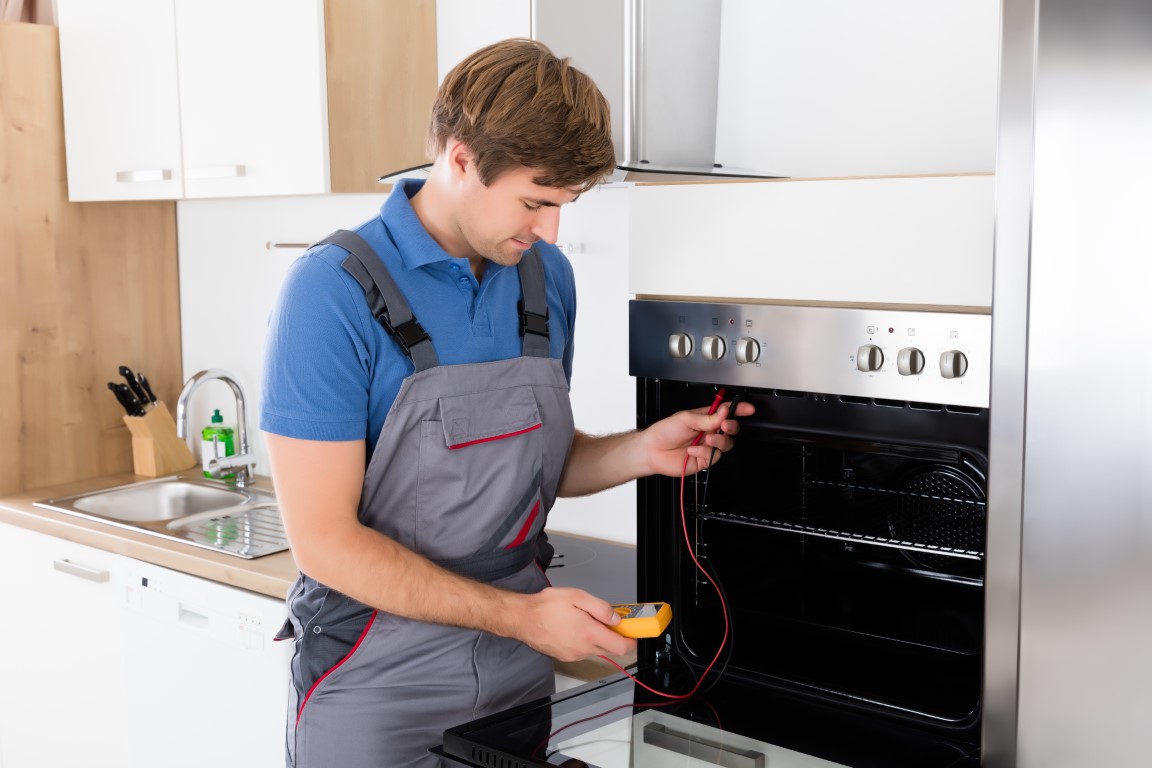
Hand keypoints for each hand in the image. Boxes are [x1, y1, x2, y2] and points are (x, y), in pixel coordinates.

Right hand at [510, 587, 635, 661]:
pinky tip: (574, 628)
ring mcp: (573, 655)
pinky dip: (584, 642)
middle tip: (610, 623)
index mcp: (589, 633)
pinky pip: (582, 651)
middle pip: (610, 650)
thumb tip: (616, 619)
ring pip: (595, 650)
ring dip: (597, 639)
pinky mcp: (564, 656)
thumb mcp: (577, 596)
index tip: (633, 632)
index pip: (621, 647)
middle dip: (614, 637)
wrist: (522, 619)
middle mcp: (583, 648)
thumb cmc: (545, 606)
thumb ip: (601, 608)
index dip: (631, 641)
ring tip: (586, 621)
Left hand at [643, 400, 754, 476]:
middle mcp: (708, 431)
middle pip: (730, 428)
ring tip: (706, 438)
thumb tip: (723, 412)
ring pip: (726, 443)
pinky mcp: (704, 459)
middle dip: (731, 426)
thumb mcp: (686, 418)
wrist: (653, 451)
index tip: (748, 408)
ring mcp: (707, 445)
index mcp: (704, 417)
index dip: (738, 409)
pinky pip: (714, 456)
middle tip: (724, 425)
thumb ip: (707, 418)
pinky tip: (692, 450)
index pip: (725, 412)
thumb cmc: (664, 432)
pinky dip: (704, 452)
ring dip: (718, 439)